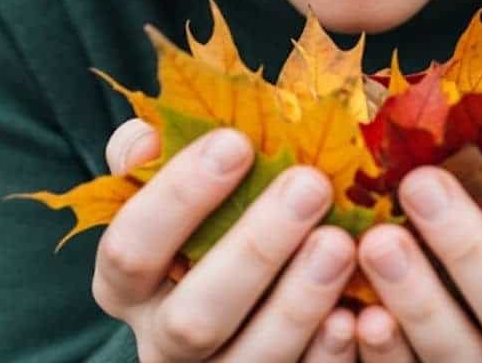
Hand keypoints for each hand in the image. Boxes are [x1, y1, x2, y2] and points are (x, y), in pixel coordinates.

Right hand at [97, 118, 358, 361]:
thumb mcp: (171, 189)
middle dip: (254, 249)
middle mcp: (164, 343)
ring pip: (250, 360)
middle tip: (310, 184)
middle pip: (193, 317)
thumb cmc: (209, 220)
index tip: (236, 142)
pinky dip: (326, 356)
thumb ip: (149, 159)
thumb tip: (145, 140)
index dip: (178, 197)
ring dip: (297, 303)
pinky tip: (356, 314)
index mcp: (125, 287)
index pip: (130, 249)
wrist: (250, 285)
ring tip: (342, 242)